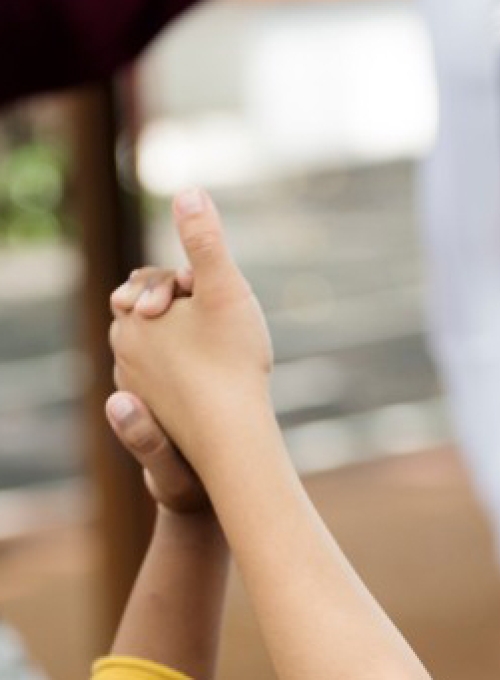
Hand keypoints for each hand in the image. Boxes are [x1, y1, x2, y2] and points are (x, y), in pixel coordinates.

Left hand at [110, 188, 272, 473]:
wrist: (231, 437)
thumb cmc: (231, 360)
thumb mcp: (222, 288)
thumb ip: (205, 239)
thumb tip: (188, 191)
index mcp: (131, 318)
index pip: (154, 281)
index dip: (190, 283)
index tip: (215, 296)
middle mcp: (123, 351)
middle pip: (156, 312)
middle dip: (186, 309)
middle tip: (220, 319)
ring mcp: (134, 385)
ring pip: (161, 345)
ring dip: (188, 339)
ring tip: (220, 348)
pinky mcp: (151, 412)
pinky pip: (166, 377)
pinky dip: (186, 369)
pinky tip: (213, 376)